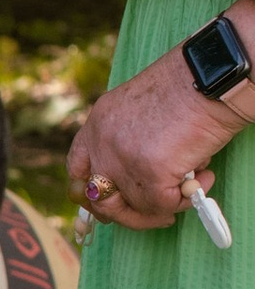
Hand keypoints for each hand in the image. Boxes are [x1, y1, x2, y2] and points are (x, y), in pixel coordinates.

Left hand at [67, 34, 249, 229]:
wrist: (211, 75)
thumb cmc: (188, 86)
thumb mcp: (142, 108)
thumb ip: (131, 139)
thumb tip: (142, 177)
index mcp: (98, 123)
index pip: (77, 168)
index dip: (94, 191)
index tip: (117, 200)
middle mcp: (102, 143)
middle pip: (99, 200)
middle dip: (128, 213)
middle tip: (159, 212)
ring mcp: (122, 160)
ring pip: (134, 208)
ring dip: (165, 206)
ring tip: (193, 185)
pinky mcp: (150, 174)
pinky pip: (164, 205)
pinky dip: (187, 199)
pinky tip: (204, 177)